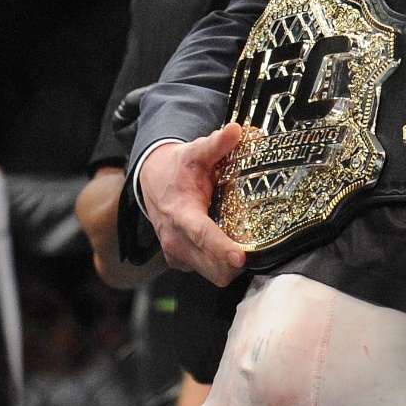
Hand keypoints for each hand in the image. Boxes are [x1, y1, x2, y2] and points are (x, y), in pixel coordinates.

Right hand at [141, 127, 247, 285]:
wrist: (152, 180)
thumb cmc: (178, 168)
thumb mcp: (196, 152)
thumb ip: (217, 144)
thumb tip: (236, 130)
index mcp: (181, 213)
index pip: (202, 235)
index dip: (222, 248)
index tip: (240, 257)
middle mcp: (176, 239)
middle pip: (212, 267)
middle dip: (233, 264)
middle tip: (253, 247)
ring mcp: (176, 253)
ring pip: (211, 274)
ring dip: (227, 265)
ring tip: (239, 244)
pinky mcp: (179, 261)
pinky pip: (205, 272)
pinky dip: (217, 264)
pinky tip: (223, 245)